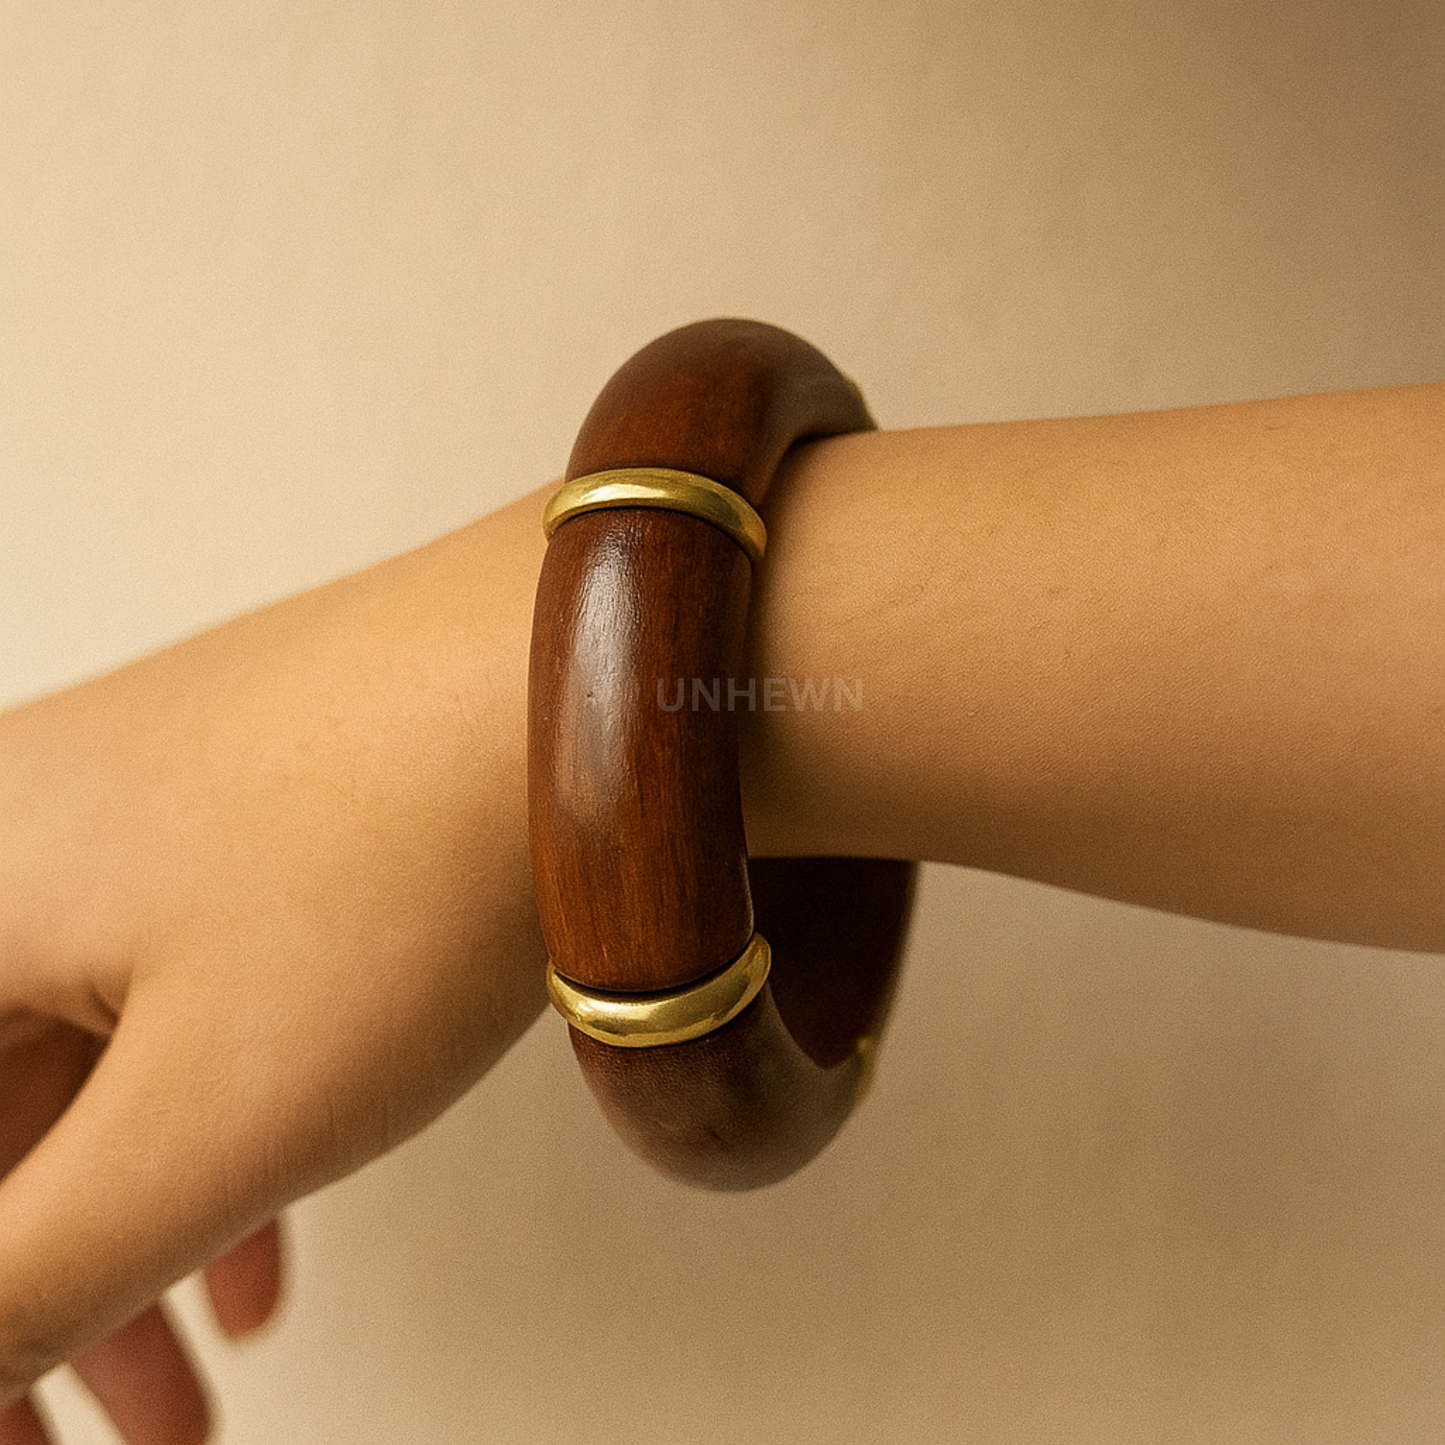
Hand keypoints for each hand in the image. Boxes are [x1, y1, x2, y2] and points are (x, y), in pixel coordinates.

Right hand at [0, 493, 550, 1435]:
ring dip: (132, 1232)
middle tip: (131, 1429)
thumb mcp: (195, 1125)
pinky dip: (205, 1131)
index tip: (35, 1434)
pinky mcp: (251, 802)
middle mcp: (25, 831)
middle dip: (45, 1302)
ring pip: (90, 1068)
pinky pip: (182, 998)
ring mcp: (143, 803)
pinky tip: (263, 1239)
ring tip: (201, 1377)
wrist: (580, 680)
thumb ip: (22, 1276)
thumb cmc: (402, 868)